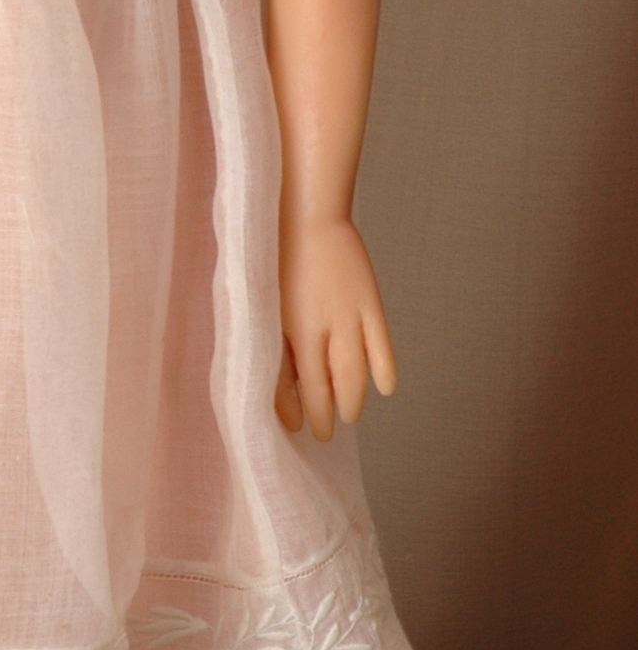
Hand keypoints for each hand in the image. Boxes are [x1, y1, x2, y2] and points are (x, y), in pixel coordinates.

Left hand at [274, 216, 396, 440]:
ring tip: (350, 415)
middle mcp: (323, 328)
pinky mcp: (371, 303)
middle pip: (329, 385)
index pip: (301, 386)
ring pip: (356, 372)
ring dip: (353, 399)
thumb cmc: (276, 258)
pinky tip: (384, 388)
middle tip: (324, 434)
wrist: (309, 216)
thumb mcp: (265, 306)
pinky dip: (384, 369)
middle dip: (326, 414)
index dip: (303, 414)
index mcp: (291, 328)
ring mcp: (351, 316)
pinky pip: (382, 346)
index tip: (300, 429)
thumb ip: (273, 345)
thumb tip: (279, 386)